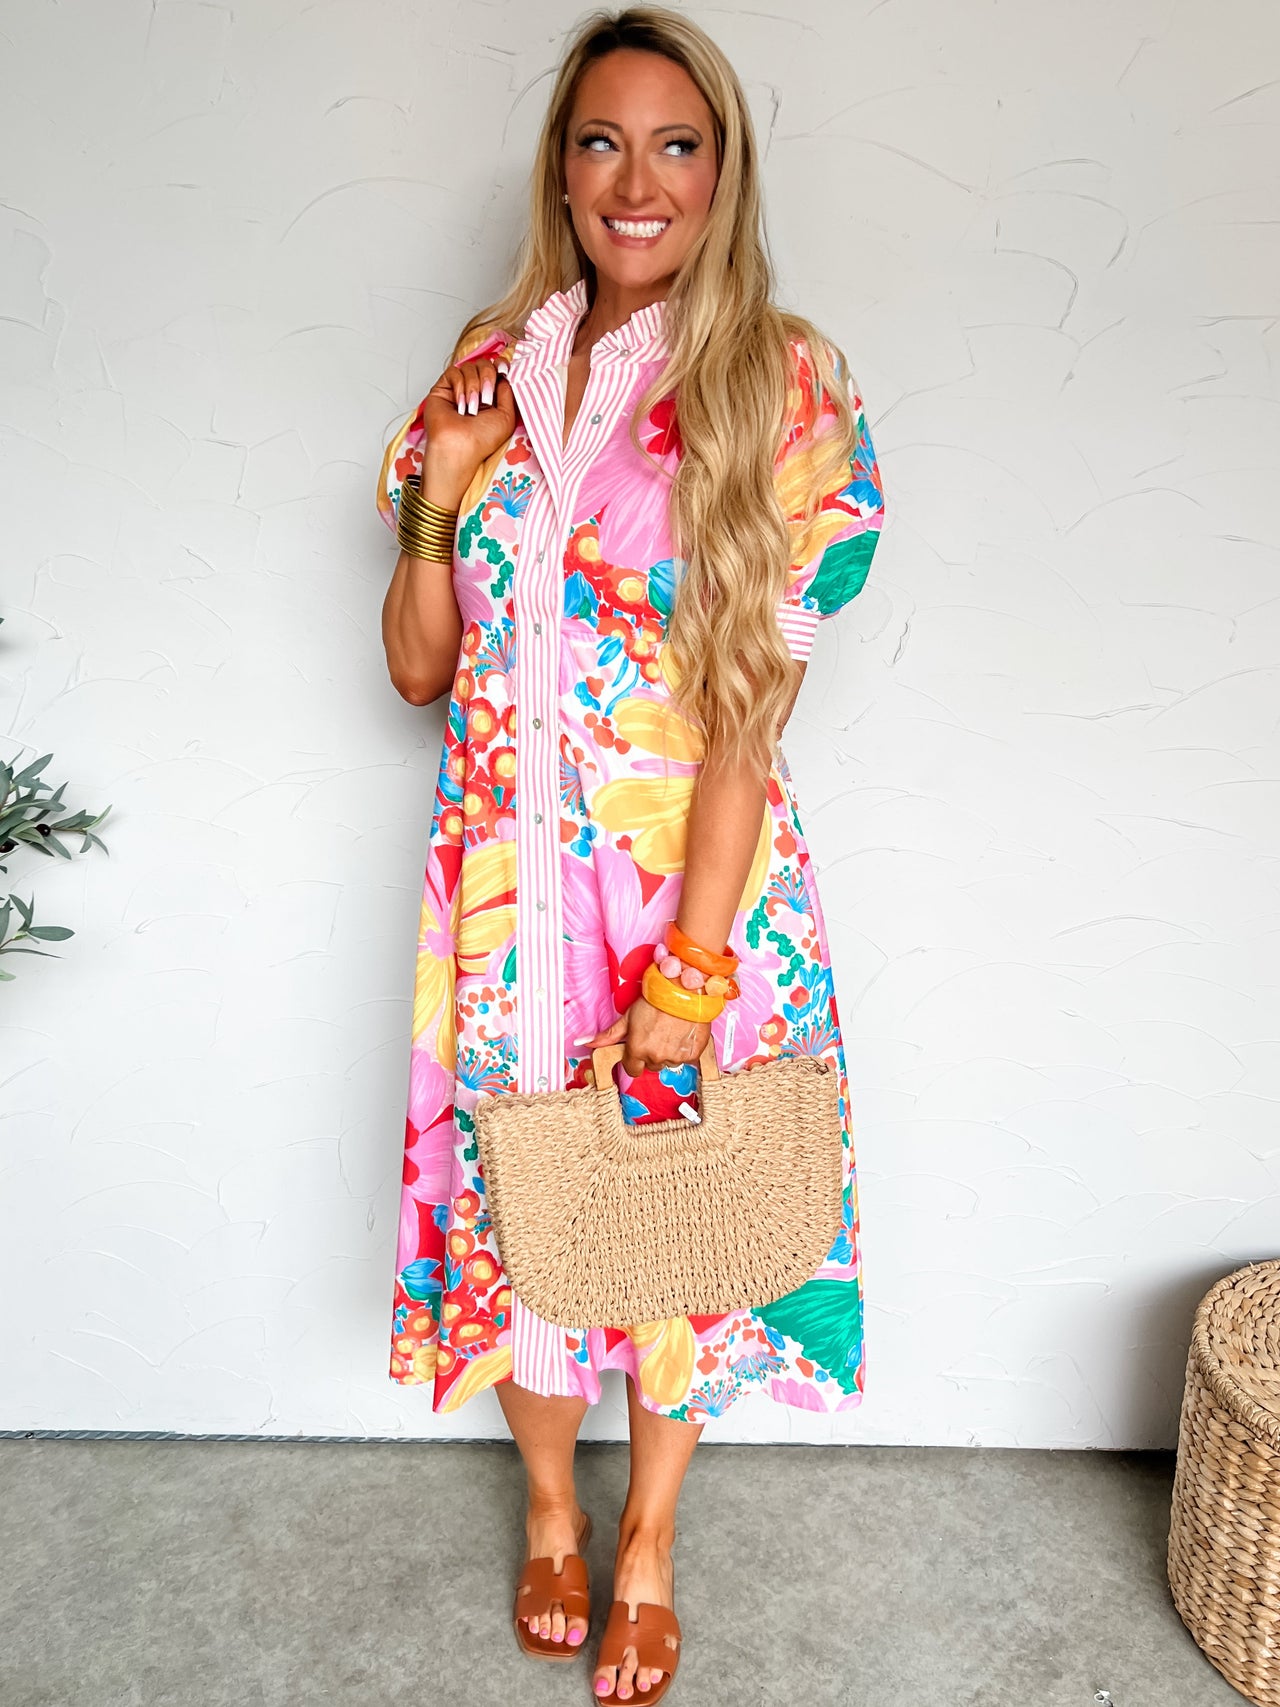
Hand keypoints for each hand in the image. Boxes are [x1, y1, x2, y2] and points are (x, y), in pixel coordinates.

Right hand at [420, 345, 517, 480]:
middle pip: (483, 364)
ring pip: (469, 367)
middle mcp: (475, 391)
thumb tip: (504, 374)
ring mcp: (458, 388)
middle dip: (488, 377)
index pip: (495, 369)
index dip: (500, 364)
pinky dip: (460, 386)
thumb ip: (509, 393)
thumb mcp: (507, 416)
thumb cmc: (482, 439)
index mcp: (491, 396)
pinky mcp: (443, 388)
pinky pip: (454, 372)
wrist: (460, 447)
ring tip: (472, 408)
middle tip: (486, 398)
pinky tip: (460, 404)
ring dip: (474, 386)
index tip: (504, 368)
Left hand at [579, 996, 712, 1079]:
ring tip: (670, 1031)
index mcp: (637, 1050)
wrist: (684, 991)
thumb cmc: (655, 1001)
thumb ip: (608, 1035)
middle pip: (651, 1066)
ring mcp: (675, 1058)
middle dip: (652, 1054)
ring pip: (668, 1062)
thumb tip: (582, 1042)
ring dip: (668, 1052)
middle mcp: (655, 1057)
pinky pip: (685, 1059)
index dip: (634, 1059)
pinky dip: (683, 1049)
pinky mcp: (692, 1055)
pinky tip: (682, 1033)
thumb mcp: (628, 1017)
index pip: (632, 1070)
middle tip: (656, 1034)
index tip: (639, 1047)